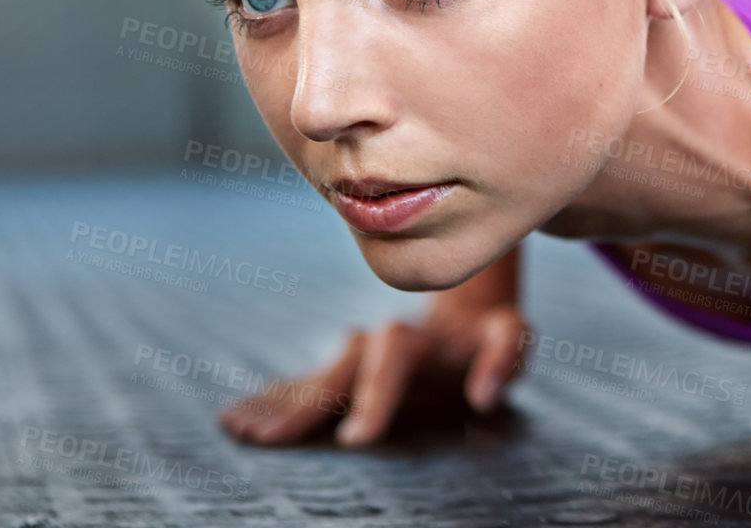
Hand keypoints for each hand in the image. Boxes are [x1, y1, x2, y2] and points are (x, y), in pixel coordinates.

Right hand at [218, 301, 529, 446]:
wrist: (464, 310)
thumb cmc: (492, 332)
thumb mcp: (512, 337)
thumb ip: (503, 359)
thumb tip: (484, 396)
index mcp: (419, 335)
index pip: (393, 358)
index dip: (375, 395)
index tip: (357, 440)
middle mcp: (378, 340)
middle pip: (337, 369)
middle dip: (304, 406)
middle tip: (269, 438)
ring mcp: (356, 354)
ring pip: (311, 378)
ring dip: (275, 404)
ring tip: (238, 426)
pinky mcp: (342, 370)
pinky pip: (300, 386)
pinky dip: (271, 401)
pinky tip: (237, 418)